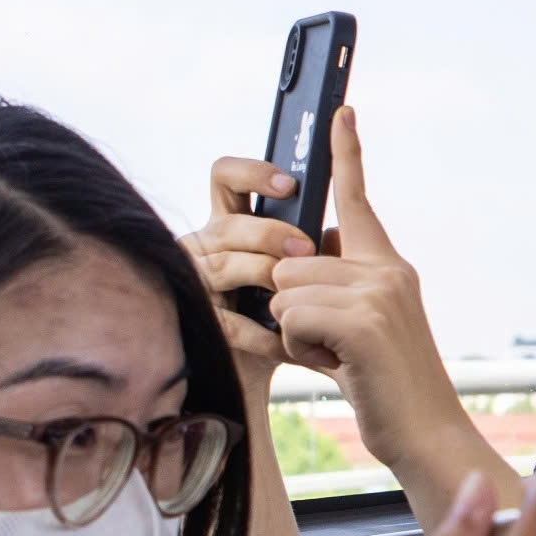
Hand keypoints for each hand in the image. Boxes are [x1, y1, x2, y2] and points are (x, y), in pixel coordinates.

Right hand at [182, 157, 315, 378]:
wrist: (282, 363)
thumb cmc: (298, 307)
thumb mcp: (312, 271)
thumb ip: (319, 247)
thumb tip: (337, 230)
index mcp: (232, 222)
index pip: (226, 178)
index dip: (252, 173)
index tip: (290, 185)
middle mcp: (206, 246)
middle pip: (228, 224)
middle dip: (268, 233)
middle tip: (306, 249)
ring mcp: (197, 282)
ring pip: (224, 265)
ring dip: (265, 275)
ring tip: (302, 293)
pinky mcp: (202, 322)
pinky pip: (228, 320)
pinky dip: (263, 332)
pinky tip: (290, 341)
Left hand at [267, 108, 471, 472]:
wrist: (426, 435)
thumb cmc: (385, 390)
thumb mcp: (360, 332)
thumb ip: (333, 293)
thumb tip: (292, 265)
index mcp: (389, 265)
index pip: (357, 198)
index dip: (347, 152)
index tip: (340, 111)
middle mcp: (388, 269)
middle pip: (292, 259)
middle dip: (293, 308)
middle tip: (333, 346)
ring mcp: (379, 292)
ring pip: (286, 288)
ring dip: (294, 332)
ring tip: (338, 359)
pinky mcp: (364, 320)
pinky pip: (290, 316)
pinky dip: (298, 348)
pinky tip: (337, 367)